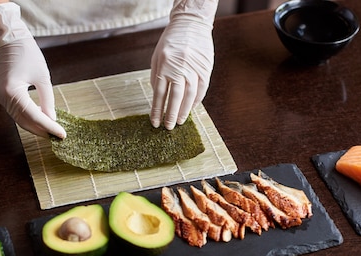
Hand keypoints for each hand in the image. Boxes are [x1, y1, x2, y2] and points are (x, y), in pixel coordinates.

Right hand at [0, 3, 65, 137]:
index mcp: (13, 92)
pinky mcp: (2, 95)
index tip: (62, 135)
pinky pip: (16, 112)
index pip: (34, 116)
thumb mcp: (43, 78)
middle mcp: (3, 97)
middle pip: (25, 121)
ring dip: (36, 126)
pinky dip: (29, 118)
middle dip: (42, 131)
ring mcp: (0, 97)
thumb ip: (47, 101)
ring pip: (20, 119)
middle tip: (58, 137)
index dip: (49, 127)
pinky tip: (41, 119)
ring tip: (52, 131)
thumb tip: (52, 120)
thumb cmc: (28, 54)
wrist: (10, 39)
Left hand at [150, 0, 217, 129]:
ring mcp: (194, 68)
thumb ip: (157, 76)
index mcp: (164, 65)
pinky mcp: (205, 68)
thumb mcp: (158, 57)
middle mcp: (179, 67)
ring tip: (180, 121)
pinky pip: (201, 89)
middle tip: (169, 127)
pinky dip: (196, 100)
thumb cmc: (171, 41)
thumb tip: (159, 99)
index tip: (155, 122)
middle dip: (171, 114)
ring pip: (189, 94)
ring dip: (185, 110)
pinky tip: (191, 107)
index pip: (159, 93)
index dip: (157, 110)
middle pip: (175, 96)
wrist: (191, 24)